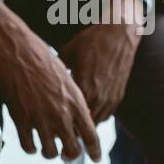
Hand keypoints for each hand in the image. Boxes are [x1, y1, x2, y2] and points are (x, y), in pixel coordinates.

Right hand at [0, 0, 100, 161]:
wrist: (16, 49)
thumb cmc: (40, 56)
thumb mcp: (65, 77)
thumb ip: (73, 100)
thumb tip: (76, 115)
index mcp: (75, 102)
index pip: (91, 136)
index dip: (94, 150)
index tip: (94, 156)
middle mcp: (61, 114)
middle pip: (72, 150)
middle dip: (70, 154)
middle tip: (66, 153)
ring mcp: (40, 118)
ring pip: (50, 152)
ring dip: (49, 151)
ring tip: (46, 146)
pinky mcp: (21, 119)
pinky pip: (28, 146)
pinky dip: (31, 148)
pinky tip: (31, 142)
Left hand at [57, 0, 143, 122]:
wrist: (119, 35)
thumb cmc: (91, 40)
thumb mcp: (68, 52)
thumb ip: (57, 69)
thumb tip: (44, 76)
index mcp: (83, 85)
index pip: (69, 113)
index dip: (58, 120)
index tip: (49, 122)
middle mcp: (98, 95)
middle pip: (82, 123)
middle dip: (70, 127)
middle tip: (58, 128)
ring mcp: (110, 97)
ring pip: (95, 122)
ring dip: (84, 125)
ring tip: (71, 125)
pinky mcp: (118, 96)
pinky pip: (106, 115)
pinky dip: (96, 118)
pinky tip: (86, 114)